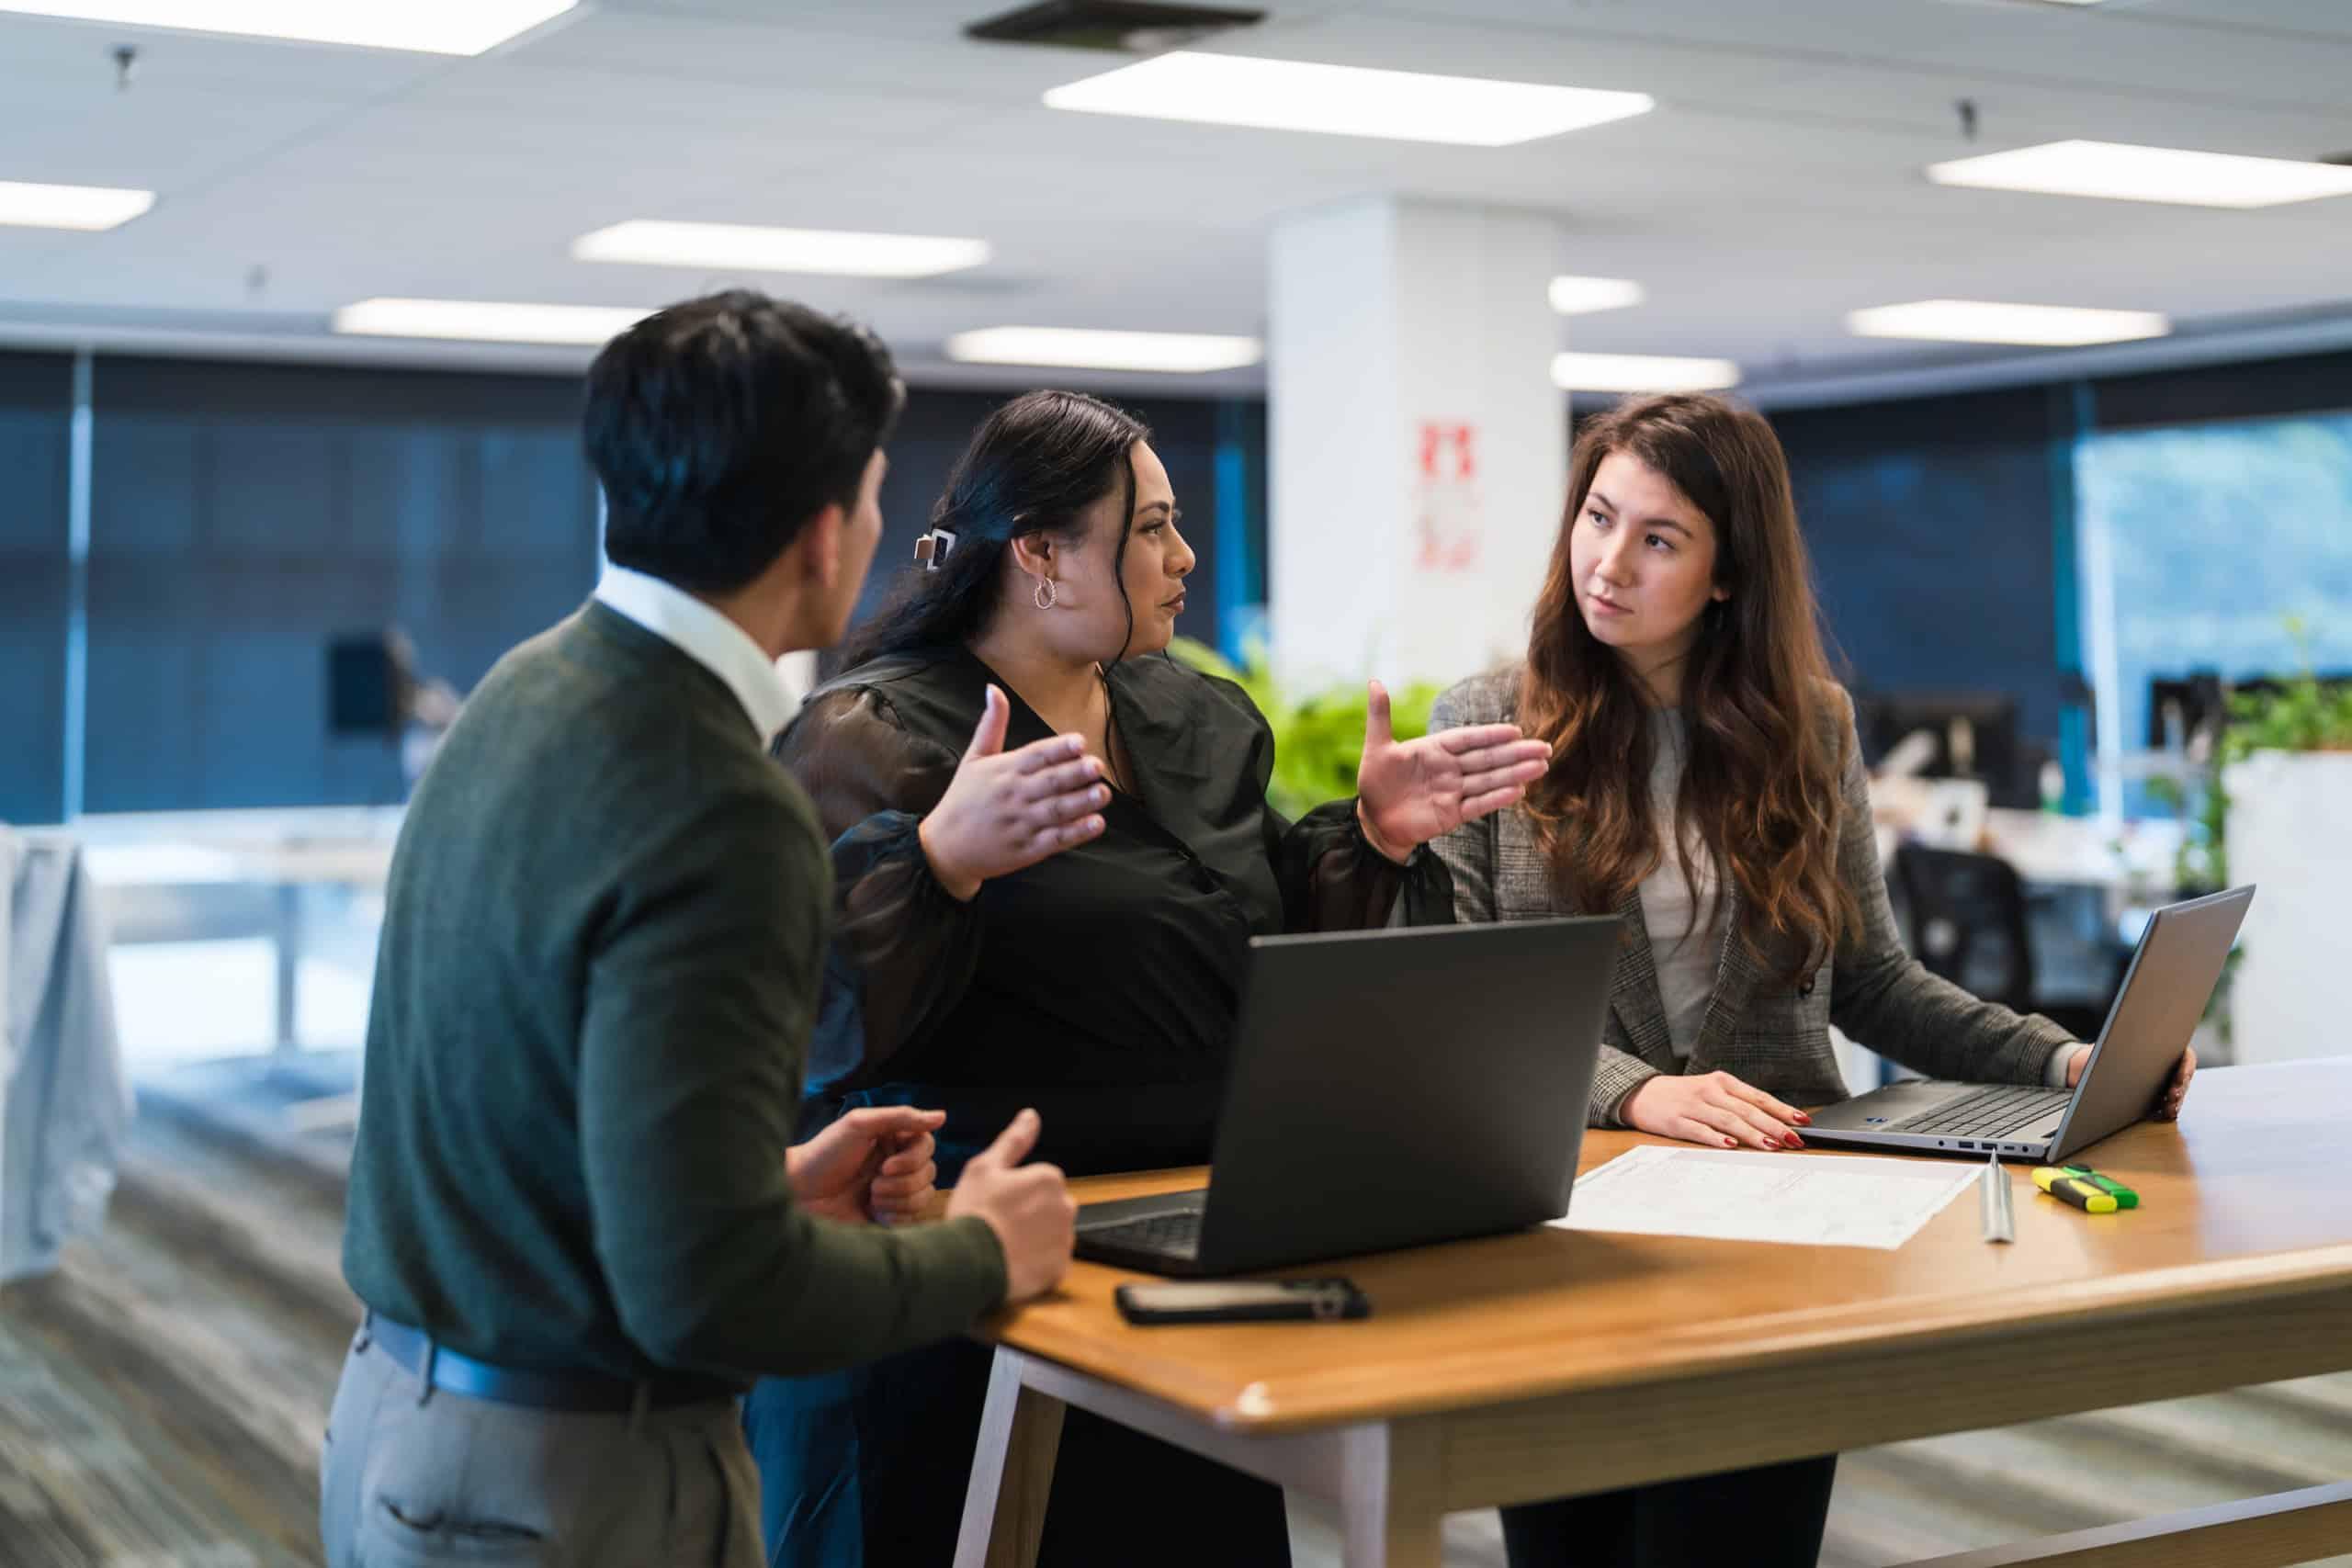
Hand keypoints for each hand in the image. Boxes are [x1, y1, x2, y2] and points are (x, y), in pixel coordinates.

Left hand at [788, 1107, 943, 1224]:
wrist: (799, 1195)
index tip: (886, 1164)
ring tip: (870, 1197)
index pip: (928, 1145)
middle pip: (930, 1172)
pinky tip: (873, 1212)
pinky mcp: (890, 1216)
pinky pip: (914, 1218)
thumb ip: (900, 1117)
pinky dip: (895, 1215)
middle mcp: (897, 1164)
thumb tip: (942, 1116)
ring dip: (898, 1198)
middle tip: (873, 1183)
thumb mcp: (859, 1125)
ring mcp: (894, 1192)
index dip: (914, 1158)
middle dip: (902, 1181)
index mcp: (892, 1140)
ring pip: (924, 1196)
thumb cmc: (825, 1154)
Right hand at [919, 685, 1108, 900]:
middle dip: (1076, 773)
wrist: (946, 847)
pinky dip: (1077, 832)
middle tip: (1098, 766)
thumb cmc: (963, 798)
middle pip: (1050, 782)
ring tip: (1103, 793)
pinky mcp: (1027, 849)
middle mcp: (1014, 795)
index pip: (1035, 755)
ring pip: (1057, 811)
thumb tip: (993, 688)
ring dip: (1082, 802)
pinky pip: (1056, 839)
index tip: (1080, 741)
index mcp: (1003, 771)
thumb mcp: (974, 758)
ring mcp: (1021, 824)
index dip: (1058, 748)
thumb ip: (991, 724)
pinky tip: (1096, 823)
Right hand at [946, 1108, 1075, 1303]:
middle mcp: (1065, 1207)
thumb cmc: (974, 1212)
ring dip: (1033, 1239)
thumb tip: (1030, 1116)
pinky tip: (1012, 1261)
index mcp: (1049, 1178)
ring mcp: (1064, 1240)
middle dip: (1029, 1215)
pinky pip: (1049, 1262)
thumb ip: (1013, 1140)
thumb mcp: (985, 1167)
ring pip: (1049, 1235)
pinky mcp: (1059, 1269)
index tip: (996, 1203)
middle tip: (998, 1224)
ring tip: (1003, 1245)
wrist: (968, 1264)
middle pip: (1048, 1208)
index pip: (1039, 1182)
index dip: (1014, 1192)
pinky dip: (1034, 1263)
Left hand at [1355, 681, 1549, 860]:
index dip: (1490, 735)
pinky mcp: (1453, 814)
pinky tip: (1519, 790)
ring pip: (1489, 780)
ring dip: (1515, 773)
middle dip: (1515, 753)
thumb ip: (1380, 716)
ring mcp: (1454, 791)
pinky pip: (1478, 804)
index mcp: (1435, 749)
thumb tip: (1374, 681)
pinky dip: (1497, 798)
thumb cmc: (1376, 782)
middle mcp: (1449, 768)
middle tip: (1544, 748)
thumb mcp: (1376, 747)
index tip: (1515, 731)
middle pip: (1487, 758)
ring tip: (1541, 766)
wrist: (1374, 820)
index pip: (1468, 739)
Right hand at [1623, 1070, 1812, 1150]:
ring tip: (1771, 1145)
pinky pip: (1700, 1131)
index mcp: (1722, 1082)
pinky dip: (1717, 1138)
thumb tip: (1773, 1124)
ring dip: (1752, 1134)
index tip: (1802, 1121)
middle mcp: (1710, 1091)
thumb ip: (1738, 1105)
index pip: (1758, 1097)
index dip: (1781, 1110)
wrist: (1641, 1094)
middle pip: (1748, 1110)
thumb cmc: (1684, 1096)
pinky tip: (1731, 1145)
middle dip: (1774, 1126)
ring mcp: (1693, 1106)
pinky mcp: (1677, 1121)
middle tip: (1794, 1140)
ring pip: (1729, 1120)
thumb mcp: (1712, 1092)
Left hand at [2068, 1043, 2195, 1119]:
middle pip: (2182, 1078)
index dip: (2186, 1066)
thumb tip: (2126, 1040)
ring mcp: (2162, 1083)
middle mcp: (2165, 1067)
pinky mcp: (2154, 1099)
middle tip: (2173, 1095)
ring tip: (2171, 1109)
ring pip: (2177, 1093)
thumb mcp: (2112, 1046)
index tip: (2181, 1077)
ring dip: (2177, 1102)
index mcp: (2162, 1049)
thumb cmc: (2102, 1054)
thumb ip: (2123, 1045)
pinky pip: (2167, 1105)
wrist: (2087, 1070)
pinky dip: (2168, 1110)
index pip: (2185, 1056)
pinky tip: (2166, 1114)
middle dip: (2181, 1088)